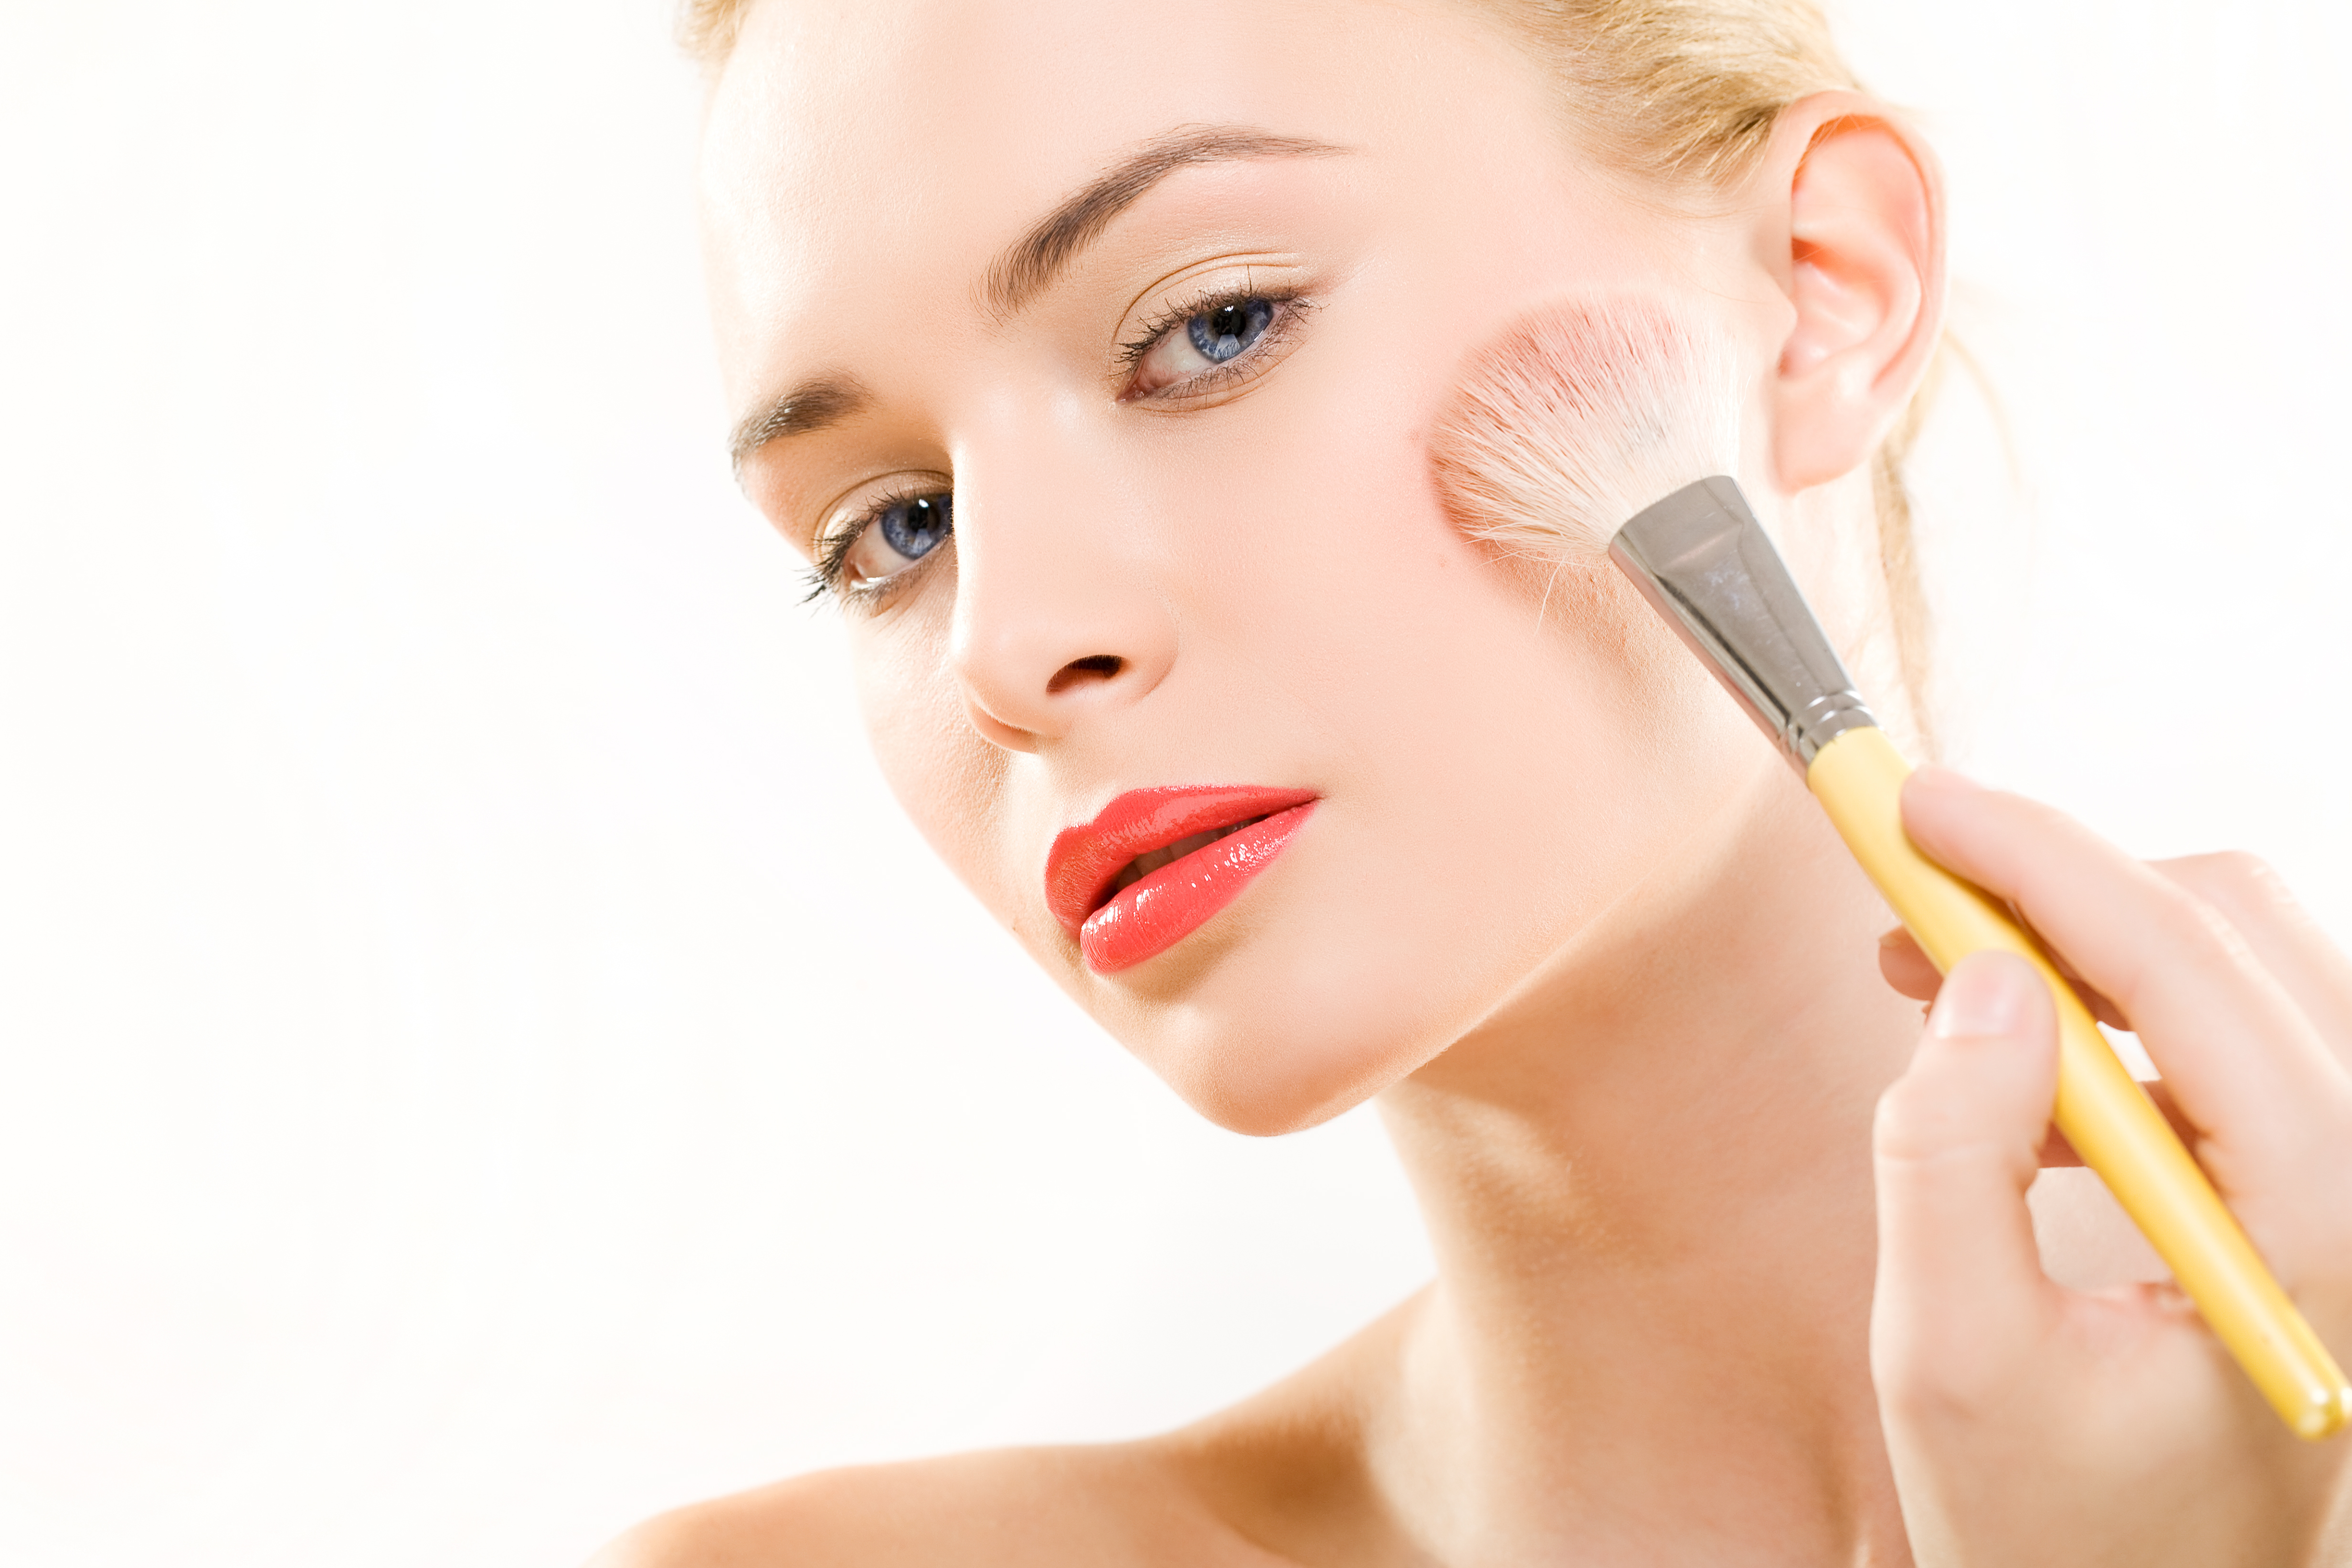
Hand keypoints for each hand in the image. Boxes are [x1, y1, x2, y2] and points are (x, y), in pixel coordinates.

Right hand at [1868, 768, 2351, 1566]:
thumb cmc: (2049, 1532)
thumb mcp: (1951, 1358)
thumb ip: (1948, 1156)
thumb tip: (1980, 975)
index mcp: (2323, 1232)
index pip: (2185, 967)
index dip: (2035, 857)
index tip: (1908, 799)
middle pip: (2240, 931)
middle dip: (2062, 877)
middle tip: (1908, 877)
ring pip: (2247, 962)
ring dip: (2087, 933)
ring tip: (1940, 963)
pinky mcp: (2321, 1200)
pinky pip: (2239, 1033)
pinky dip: (2121, 999)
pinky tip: (2017, 1044)